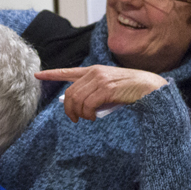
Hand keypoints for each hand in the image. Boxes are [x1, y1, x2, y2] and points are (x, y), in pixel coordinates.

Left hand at [36, 65, 167, 121]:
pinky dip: (87, 114)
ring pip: (77, 99)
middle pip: (70, 92)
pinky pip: (88, 104)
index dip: (52, 74)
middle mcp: (95, 72)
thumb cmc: (132, 91)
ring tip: (86, 118)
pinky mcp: (107, 88)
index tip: (37, 75)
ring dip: (79, 113)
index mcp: (94, 70)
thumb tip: (78, 106)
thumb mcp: (109, 89)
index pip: (68, 71)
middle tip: (74, 119)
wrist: (153, 89)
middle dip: (68, 108)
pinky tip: (92, 118)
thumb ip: (94, 92)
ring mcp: (101, 79)